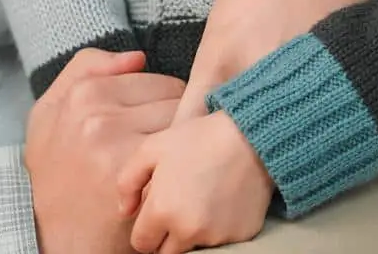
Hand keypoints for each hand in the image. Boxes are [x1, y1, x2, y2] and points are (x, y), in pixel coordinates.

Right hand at [25, 48, 185, 253]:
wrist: (50, 234)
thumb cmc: (53, 171)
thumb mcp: (48, 113)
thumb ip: (85, 70)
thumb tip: (137, 57)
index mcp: (81, 93)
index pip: (156, 80)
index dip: (161, 105)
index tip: (152, 126)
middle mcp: (98, 114)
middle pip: (174, 99)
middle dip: (173, 120)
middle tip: (162, 146)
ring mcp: (117, 144)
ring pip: (179, 124)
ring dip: (180, 142)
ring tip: (168, 162)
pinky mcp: (133, 175)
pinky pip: (177, 154)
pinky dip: (180, 166)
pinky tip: (169, 180)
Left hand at [117, 111, 272, 253]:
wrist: (252, 136)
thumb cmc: (198, 139)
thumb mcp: (152, 148)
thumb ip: (128, 182)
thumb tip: (125, 211)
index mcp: (162, 211)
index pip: (142, 244)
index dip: (145, 230)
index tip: (154, 216)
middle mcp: (187, 231)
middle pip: (167, 253)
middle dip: (167, 236)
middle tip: (176, 209)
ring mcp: (216, 237)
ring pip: (194, 247)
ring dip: (192, 233)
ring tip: (201, 201)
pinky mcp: (240, 237)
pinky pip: (221, 241)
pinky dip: (218, 229)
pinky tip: (221, 202)